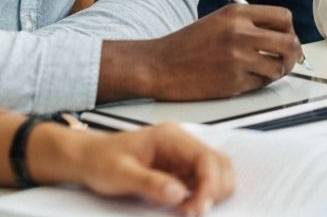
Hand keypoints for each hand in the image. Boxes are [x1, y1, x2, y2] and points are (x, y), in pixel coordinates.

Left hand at [37, 124, 232, 215]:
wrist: (89, 159)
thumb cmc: (102, 162)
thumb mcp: (120, 175)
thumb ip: (150, 183)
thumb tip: (179, 194)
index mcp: (171, 138)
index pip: (205, 157)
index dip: (209, 183)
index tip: (200, 208)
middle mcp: (182, 144)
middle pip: (217, 162)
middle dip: (215, 188)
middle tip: (197, 213)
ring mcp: (182, 156)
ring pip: (214, 171)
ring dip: (210, 193)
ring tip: (191, 212)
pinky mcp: (179, 169)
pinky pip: (200, 181)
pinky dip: (200, 195)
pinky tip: (187, 209)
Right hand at [100, 5, 302, 101]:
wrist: (158, 65)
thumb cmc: (189, 44)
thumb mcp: (221, 19)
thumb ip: (251, 22)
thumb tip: (283, 34)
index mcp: (238, 13)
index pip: (284, 18)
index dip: (290, 30)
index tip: (287, 38)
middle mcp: (240, 33)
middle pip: (289, 43)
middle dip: (293, 54)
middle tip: (289, 59)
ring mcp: (237, 59)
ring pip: (278, 67)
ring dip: (278, 71)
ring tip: (267, 70)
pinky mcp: (232, 83)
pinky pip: (260, 84)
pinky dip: (259, 83)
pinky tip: (247, 79)